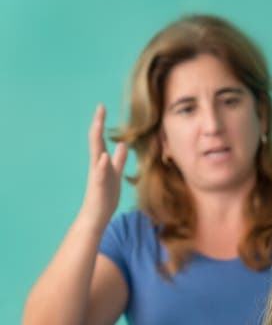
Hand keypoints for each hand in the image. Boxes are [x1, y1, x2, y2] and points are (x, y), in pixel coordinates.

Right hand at [79, 104, 127, 231]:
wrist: (96, 217)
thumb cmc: (105, 197)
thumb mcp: (116, 175)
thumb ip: (119, 160)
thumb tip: (123, 145)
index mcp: (102, 163)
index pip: (101, 139)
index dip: (101, 124)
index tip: (102, 107)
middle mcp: (97, 167)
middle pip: (96, 142)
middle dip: (98, 124)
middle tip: (100, 107)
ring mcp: (97, 177)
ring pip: (96, 155)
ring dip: (97, 139)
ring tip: (98, 124)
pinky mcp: (99, 189)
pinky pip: (100, 176)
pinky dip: (101, 166)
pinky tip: (104, 157)